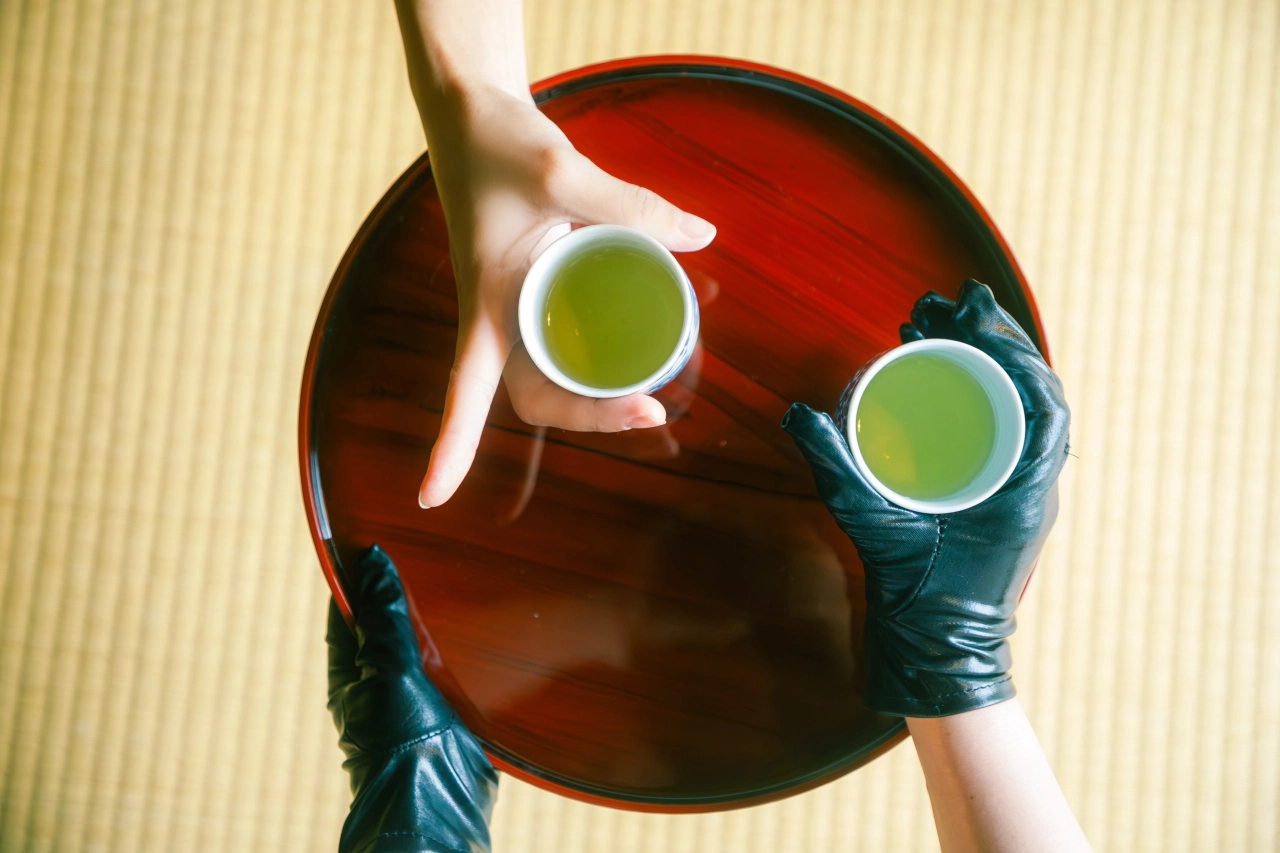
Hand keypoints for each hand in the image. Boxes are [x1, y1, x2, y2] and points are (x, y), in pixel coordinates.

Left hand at [327, 546, 497, 852]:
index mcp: (351, 673)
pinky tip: (483, 626)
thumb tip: (373, 563)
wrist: (436, 802)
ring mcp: (415, 696)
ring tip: (457, 578)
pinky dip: (463, 644)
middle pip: (387, 625)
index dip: (359, 577)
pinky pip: (452, 666)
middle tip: (425, 551)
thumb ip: (385, 619)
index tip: (374, 540)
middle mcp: (380, 682)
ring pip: (422, 644)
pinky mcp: (450, 710)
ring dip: (437, 618)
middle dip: (402, 594)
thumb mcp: (388, 670)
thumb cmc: (398, 743)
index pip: (348, 612)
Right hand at [416, 83, 714, 506]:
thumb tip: (699, 236)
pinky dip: (604, 353)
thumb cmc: (496, 144)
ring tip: (652, 396)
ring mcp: (521, 303)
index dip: (449, 444)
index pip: (463, 387)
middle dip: (585, 417)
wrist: (475, 112)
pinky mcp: (542, 285)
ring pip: (554, 375)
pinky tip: (647, 342)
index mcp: (486, 300)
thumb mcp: (560, 170)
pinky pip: (570, 338)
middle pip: (533, 395)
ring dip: (598, 397)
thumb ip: (627, 204)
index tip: (431, 497)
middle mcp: (500, 313)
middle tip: (649, 410)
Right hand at [782, 280, 1069, 715]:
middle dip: (997, 338)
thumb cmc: (916, 595)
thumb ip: (836, 467)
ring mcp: (1024, 488)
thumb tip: (798, 414)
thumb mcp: (872, 524)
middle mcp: (1035, 482)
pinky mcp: (1006, 496)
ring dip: (993, 361)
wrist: (937, 652)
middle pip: (1035, 391)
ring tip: (948, 325)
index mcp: (1024, 487)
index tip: (972, 311)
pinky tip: (958, 372)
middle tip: (950, 303)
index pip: (1042, 399)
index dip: (1012, 346)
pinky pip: (1011, 431)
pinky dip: (991, 392)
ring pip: (1024, 407)